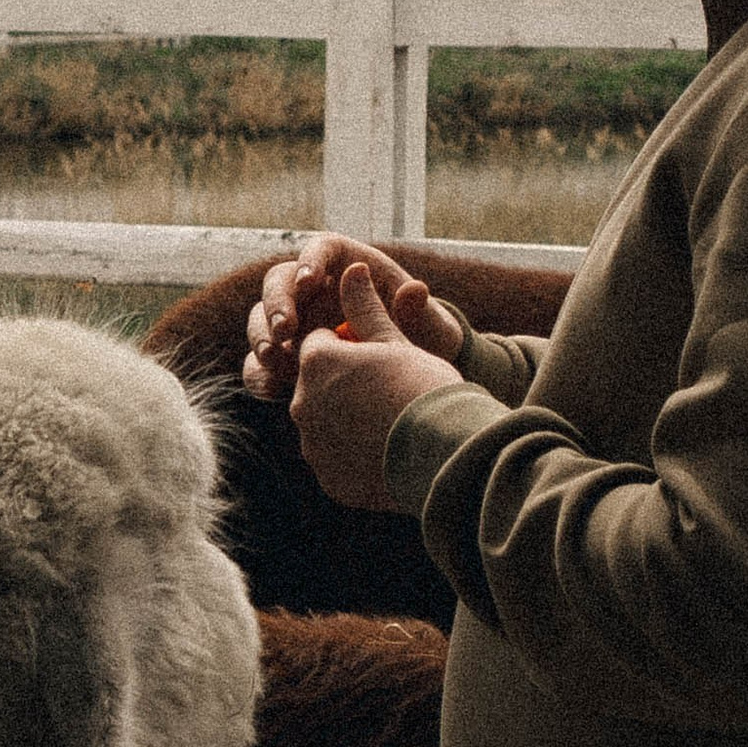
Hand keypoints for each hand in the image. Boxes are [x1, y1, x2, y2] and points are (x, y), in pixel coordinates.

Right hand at [243, 236, 465, 400]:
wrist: (414, 386)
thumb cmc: (425, 344)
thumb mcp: (432, 331)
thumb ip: (421, 315)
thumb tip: (414, 289)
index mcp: (351, 268)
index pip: (321, 250)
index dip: (310, 261)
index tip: (309, 283)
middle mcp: (317, 291)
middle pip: (280, 281)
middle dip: (277, 303)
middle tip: (284, 330)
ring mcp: (297, 323)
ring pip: (262, 318)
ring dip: (262, 336)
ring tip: (273, 358)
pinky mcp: (286, 358)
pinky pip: (260, 361)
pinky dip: (261, 372)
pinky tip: (273, 386)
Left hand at [289, 260, 462, 508]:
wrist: (445, 450)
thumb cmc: (423, 385)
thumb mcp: (396, 340)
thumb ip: (366, 307)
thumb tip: (351, 268)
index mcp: (316, 361)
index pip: (320, 343)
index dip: (350, 347)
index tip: (379, 357)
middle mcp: (302, 402)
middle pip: (320, 386)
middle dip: (345, 385)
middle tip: (389, 390)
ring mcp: (312, 445)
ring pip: (327, 424)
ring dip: (349, 420)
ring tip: (392, 422)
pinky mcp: (328, 478)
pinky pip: (337, 460)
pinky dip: (356, 455)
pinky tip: (389, 452)